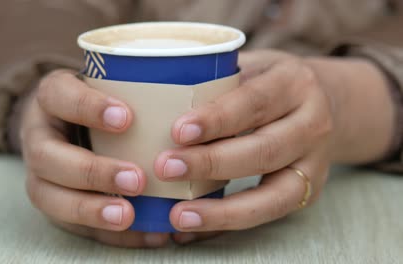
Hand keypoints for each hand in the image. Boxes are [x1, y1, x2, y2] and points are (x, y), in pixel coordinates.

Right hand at [20, 70, 168, 247]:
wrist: (69, 122)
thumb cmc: (100, 102)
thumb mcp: (110, 83)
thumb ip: (139, 86)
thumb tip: (205, 87)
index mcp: (52, 98)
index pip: (58, 96)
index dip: (88, 108)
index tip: (126, 118)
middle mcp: (38, 135)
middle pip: (46, 156)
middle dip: (91, 172)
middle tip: (135, 180)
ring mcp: (39, 173)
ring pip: (48, 196)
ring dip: (90, 210)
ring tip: (129, 216)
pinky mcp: (53, 202)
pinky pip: (72, 225)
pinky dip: (108, 233)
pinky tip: (144, 233)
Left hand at [153, 50, 394, 243]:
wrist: (326, 104)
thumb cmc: (269, 85)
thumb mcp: (252, 67)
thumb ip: (218, 80)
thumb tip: (156, 101)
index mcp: (294, 83)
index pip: (254, 101)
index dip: (217, 118)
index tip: (178, 131)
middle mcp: (313, 123)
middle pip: (264, 149)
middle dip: (212, 163)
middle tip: (166, 168)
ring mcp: (315, 163)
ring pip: (273, 194)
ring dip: (222, 209)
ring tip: (179, 214)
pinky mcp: (308, 192)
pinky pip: (269, 213)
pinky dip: (229, 223)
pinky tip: (195, 225)